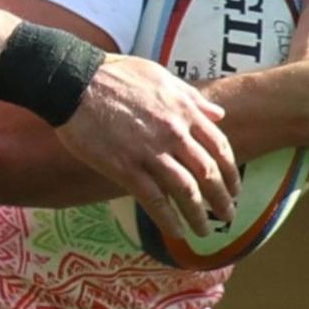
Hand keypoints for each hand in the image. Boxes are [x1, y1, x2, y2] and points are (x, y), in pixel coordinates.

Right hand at [58, 55, 238, 236]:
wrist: (75, 82)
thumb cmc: (115, 75)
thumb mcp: (161, 76)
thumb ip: (192, 97)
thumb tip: (219, 114)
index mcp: (183, 110)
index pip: (218, 146)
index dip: (229, 172)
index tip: (234, 188)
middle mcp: (173, 133)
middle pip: (207, 172)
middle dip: (221, 198)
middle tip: (228, 216)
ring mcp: (150, 152)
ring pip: (185, 191)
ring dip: (199, 215)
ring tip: (205, 232)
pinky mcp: (125, 167)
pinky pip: (153, 199)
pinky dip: (168, 219)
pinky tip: (176, 233)